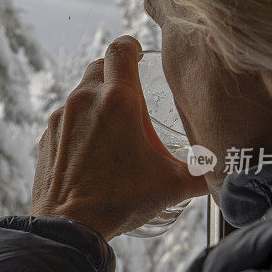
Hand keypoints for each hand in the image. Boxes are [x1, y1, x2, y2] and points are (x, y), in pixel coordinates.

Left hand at [30, 35, 207, 239]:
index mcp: (118, 100)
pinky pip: (66, 118)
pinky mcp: (47, 136)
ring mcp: (62, 117)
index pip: (120, 49)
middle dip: (114, 72)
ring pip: (80, 92)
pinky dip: (79, 124)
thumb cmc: (120, 201)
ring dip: (96, 100)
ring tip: (113, 126)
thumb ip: (202, 175)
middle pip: (99, 65)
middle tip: (130, 93)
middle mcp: (85, 100)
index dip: (130, 45)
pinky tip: (91, 148)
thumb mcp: (171, 186)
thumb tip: (224, 175)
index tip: (137, 54)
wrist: (69, 226)